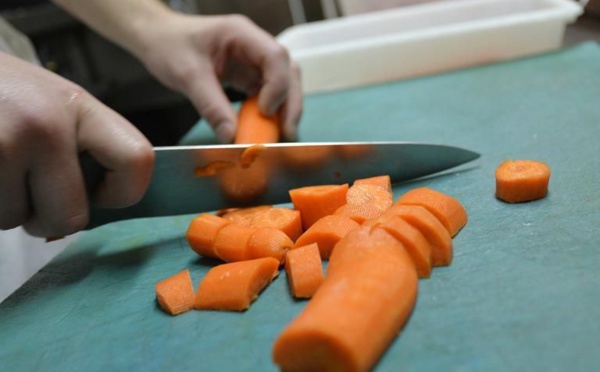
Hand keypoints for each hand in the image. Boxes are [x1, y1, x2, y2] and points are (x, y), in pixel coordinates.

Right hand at [0, 52, 153, 236]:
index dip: (122, 192)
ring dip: (5, 206)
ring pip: (16, 221)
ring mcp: (1, 145)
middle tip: (26, 187)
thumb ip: (81, 148)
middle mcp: (44, 125)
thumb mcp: (52, 103)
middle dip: (46, 216)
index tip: (98, 191)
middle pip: (71, 217)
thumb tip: (93, 212)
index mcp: (77, 107)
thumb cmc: (0, 92)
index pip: (136, 161)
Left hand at [134, 13, 302, 142]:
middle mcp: (253, 46)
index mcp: (241, 33)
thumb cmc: (168, 45)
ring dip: (284, 109)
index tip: (264, 112)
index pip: (275, 57)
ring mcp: (253, 61)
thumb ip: (210, 105)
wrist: (157, 39)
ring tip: (279, 134)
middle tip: (286, 132)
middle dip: (290, 103)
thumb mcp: (187, 75)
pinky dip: (269, 113)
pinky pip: (267, 94)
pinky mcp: (248, 76)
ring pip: (283, 84)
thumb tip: (230, 136)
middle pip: (288, 72)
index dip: (278, 86)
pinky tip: (263, 129)